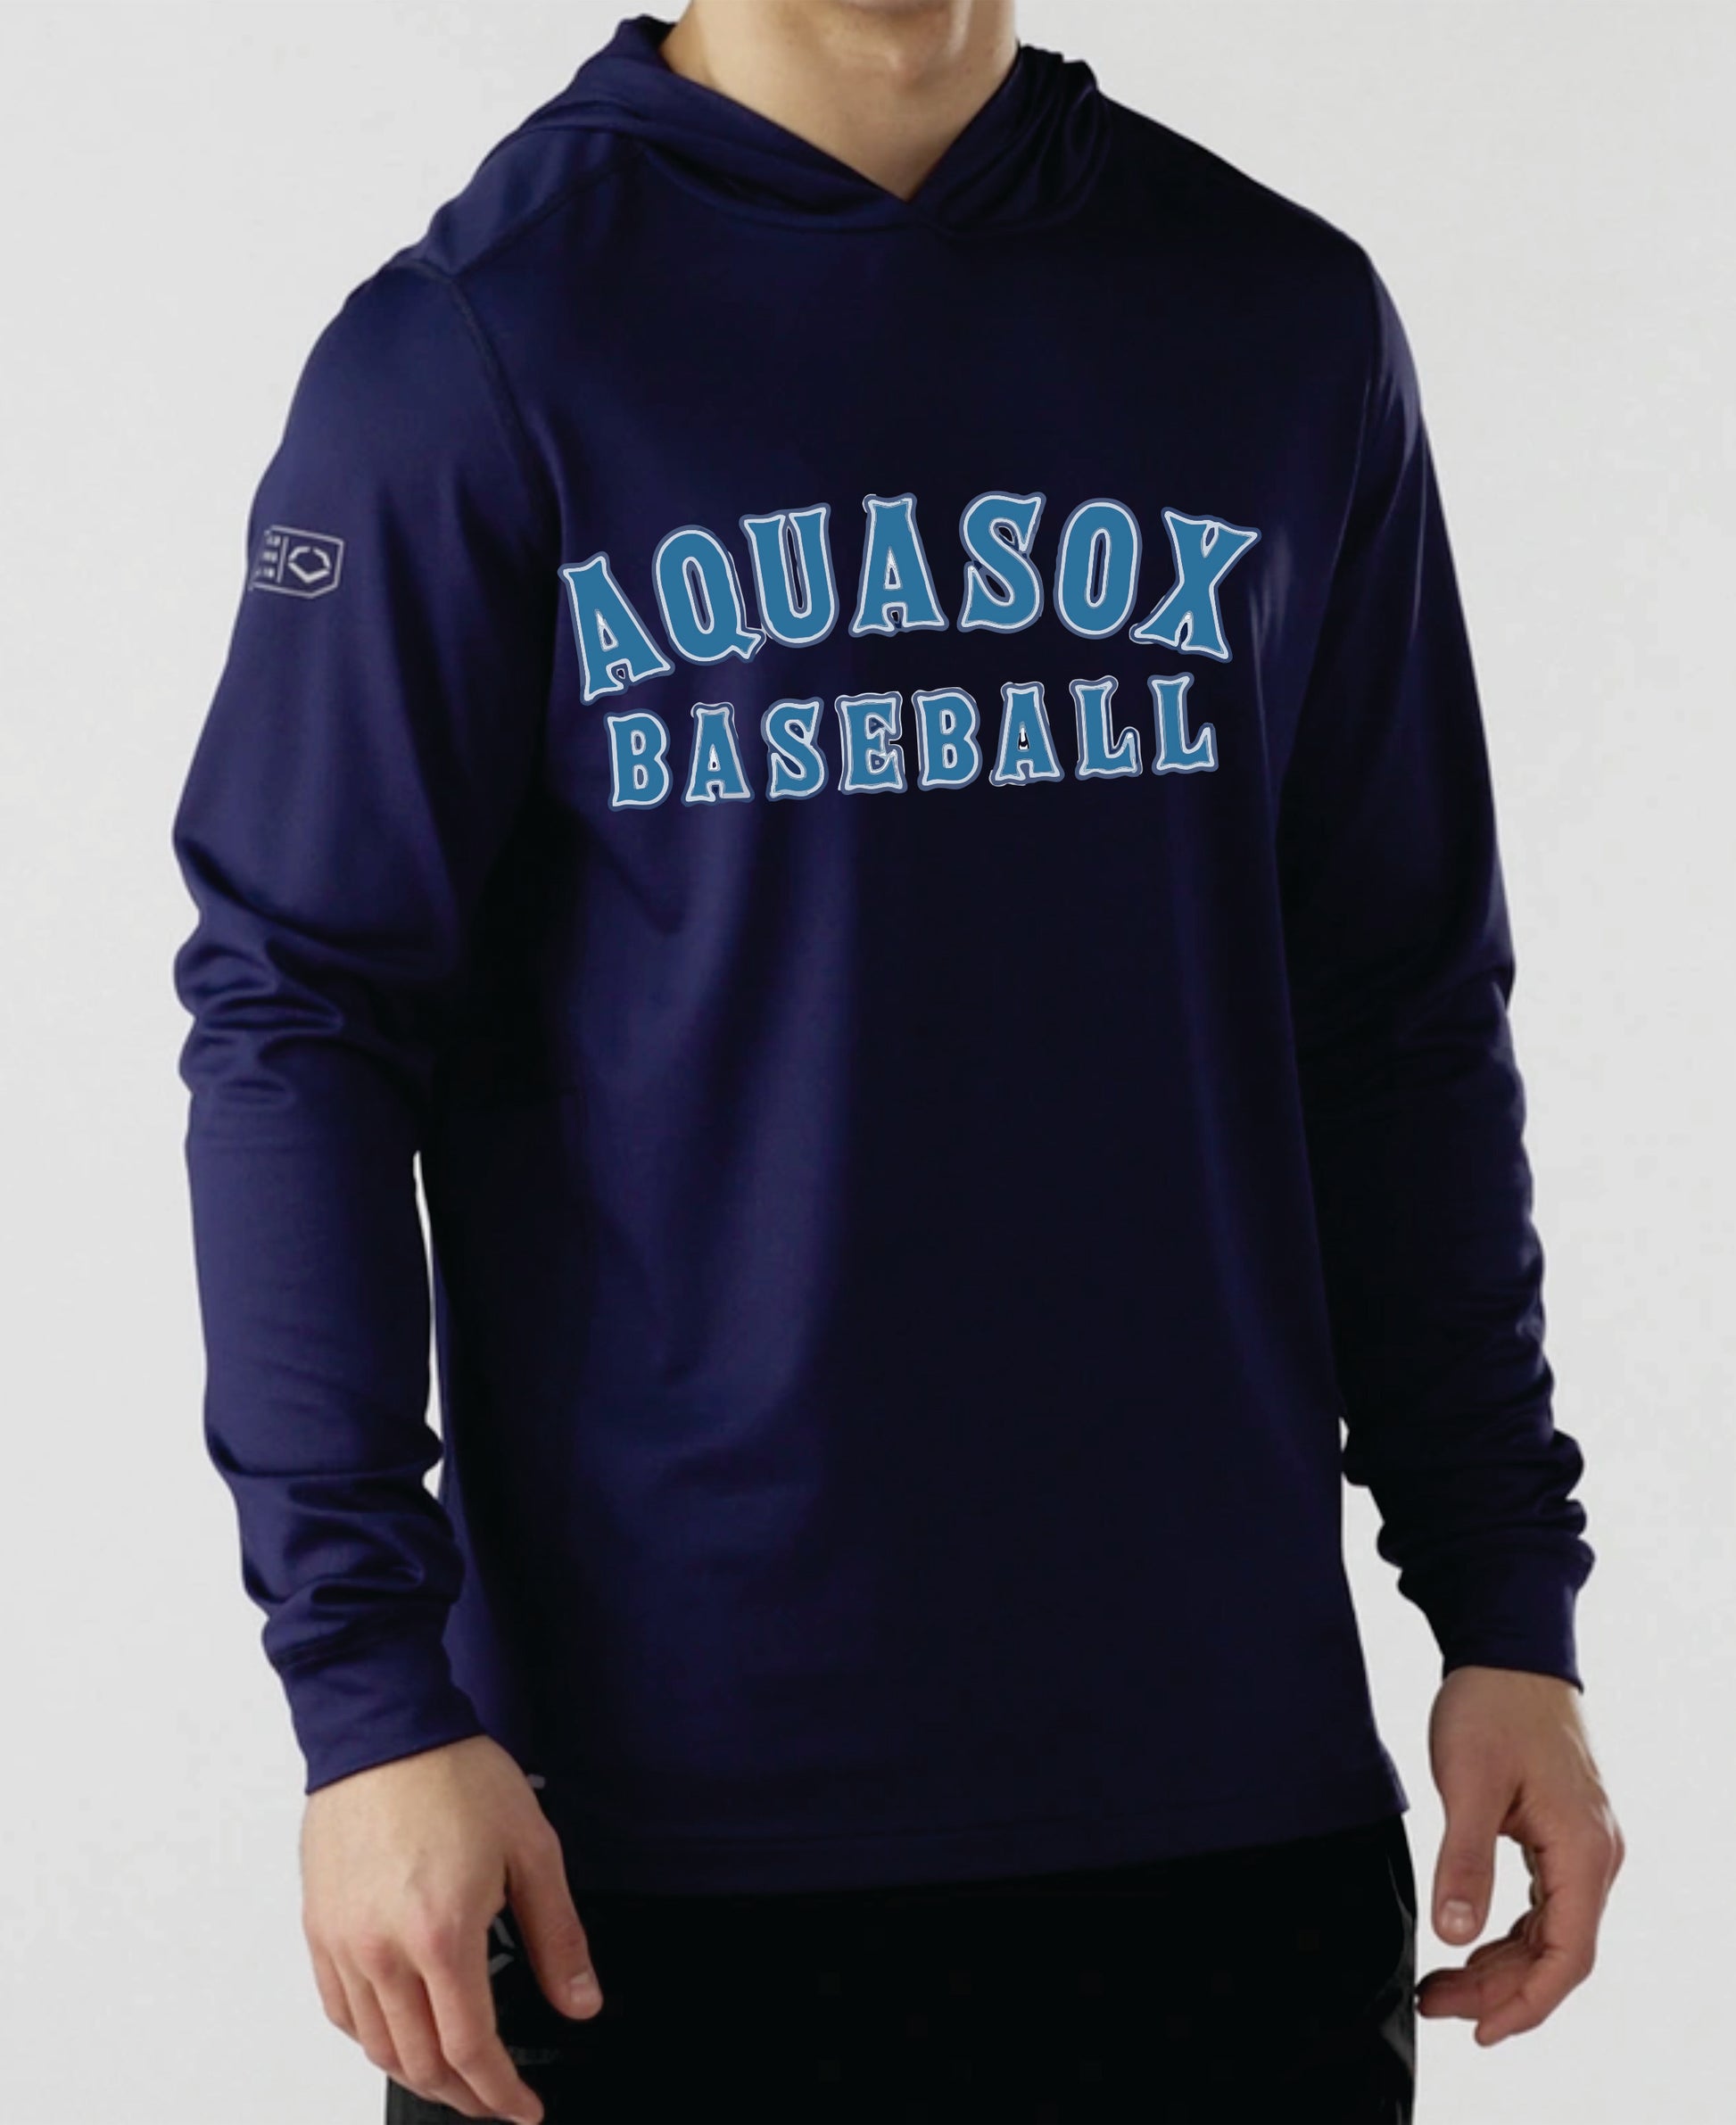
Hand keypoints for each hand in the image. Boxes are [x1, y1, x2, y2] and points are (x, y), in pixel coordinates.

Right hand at [300, 1733, 602, 2124]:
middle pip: (420, 2063)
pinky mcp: (319, 1928)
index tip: (524, 2109)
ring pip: (376, 2046)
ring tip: (455, 2075)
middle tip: (495, 2099)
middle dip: (463, 2095)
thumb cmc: (455, 1776)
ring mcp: (342, 1943)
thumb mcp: (532, 1849)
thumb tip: (579, 2001)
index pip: (471, 2050)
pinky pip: (340, 2011)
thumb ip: (557, 1936)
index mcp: (441, 1935)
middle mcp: (383, 1952)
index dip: (501, 2094)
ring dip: (418, 2074)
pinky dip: (372, 2038)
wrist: (385, 1729)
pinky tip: (399, 2033)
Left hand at [1416, 1665, 1623, 2045]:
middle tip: (1434, 2003)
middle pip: (1556, 1953)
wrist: (1509, 1649)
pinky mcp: (1561, 1834)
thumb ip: (1464, 1860)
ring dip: (1499, 1965)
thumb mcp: (1469, 1782)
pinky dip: (1505, 1932)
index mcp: (1583, 1851)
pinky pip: (1542, 1905)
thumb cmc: (1493, 1706)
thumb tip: (1453, 1935)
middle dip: (1499, 1990)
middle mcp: (1595, 1856)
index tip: (1479, 2032)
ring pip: (1548, 1933)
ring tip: (1439, 1985)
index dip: (1526, 2004)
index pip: (1567, 1956)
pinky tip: (1467, 1942)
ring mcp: (1581, 1846)